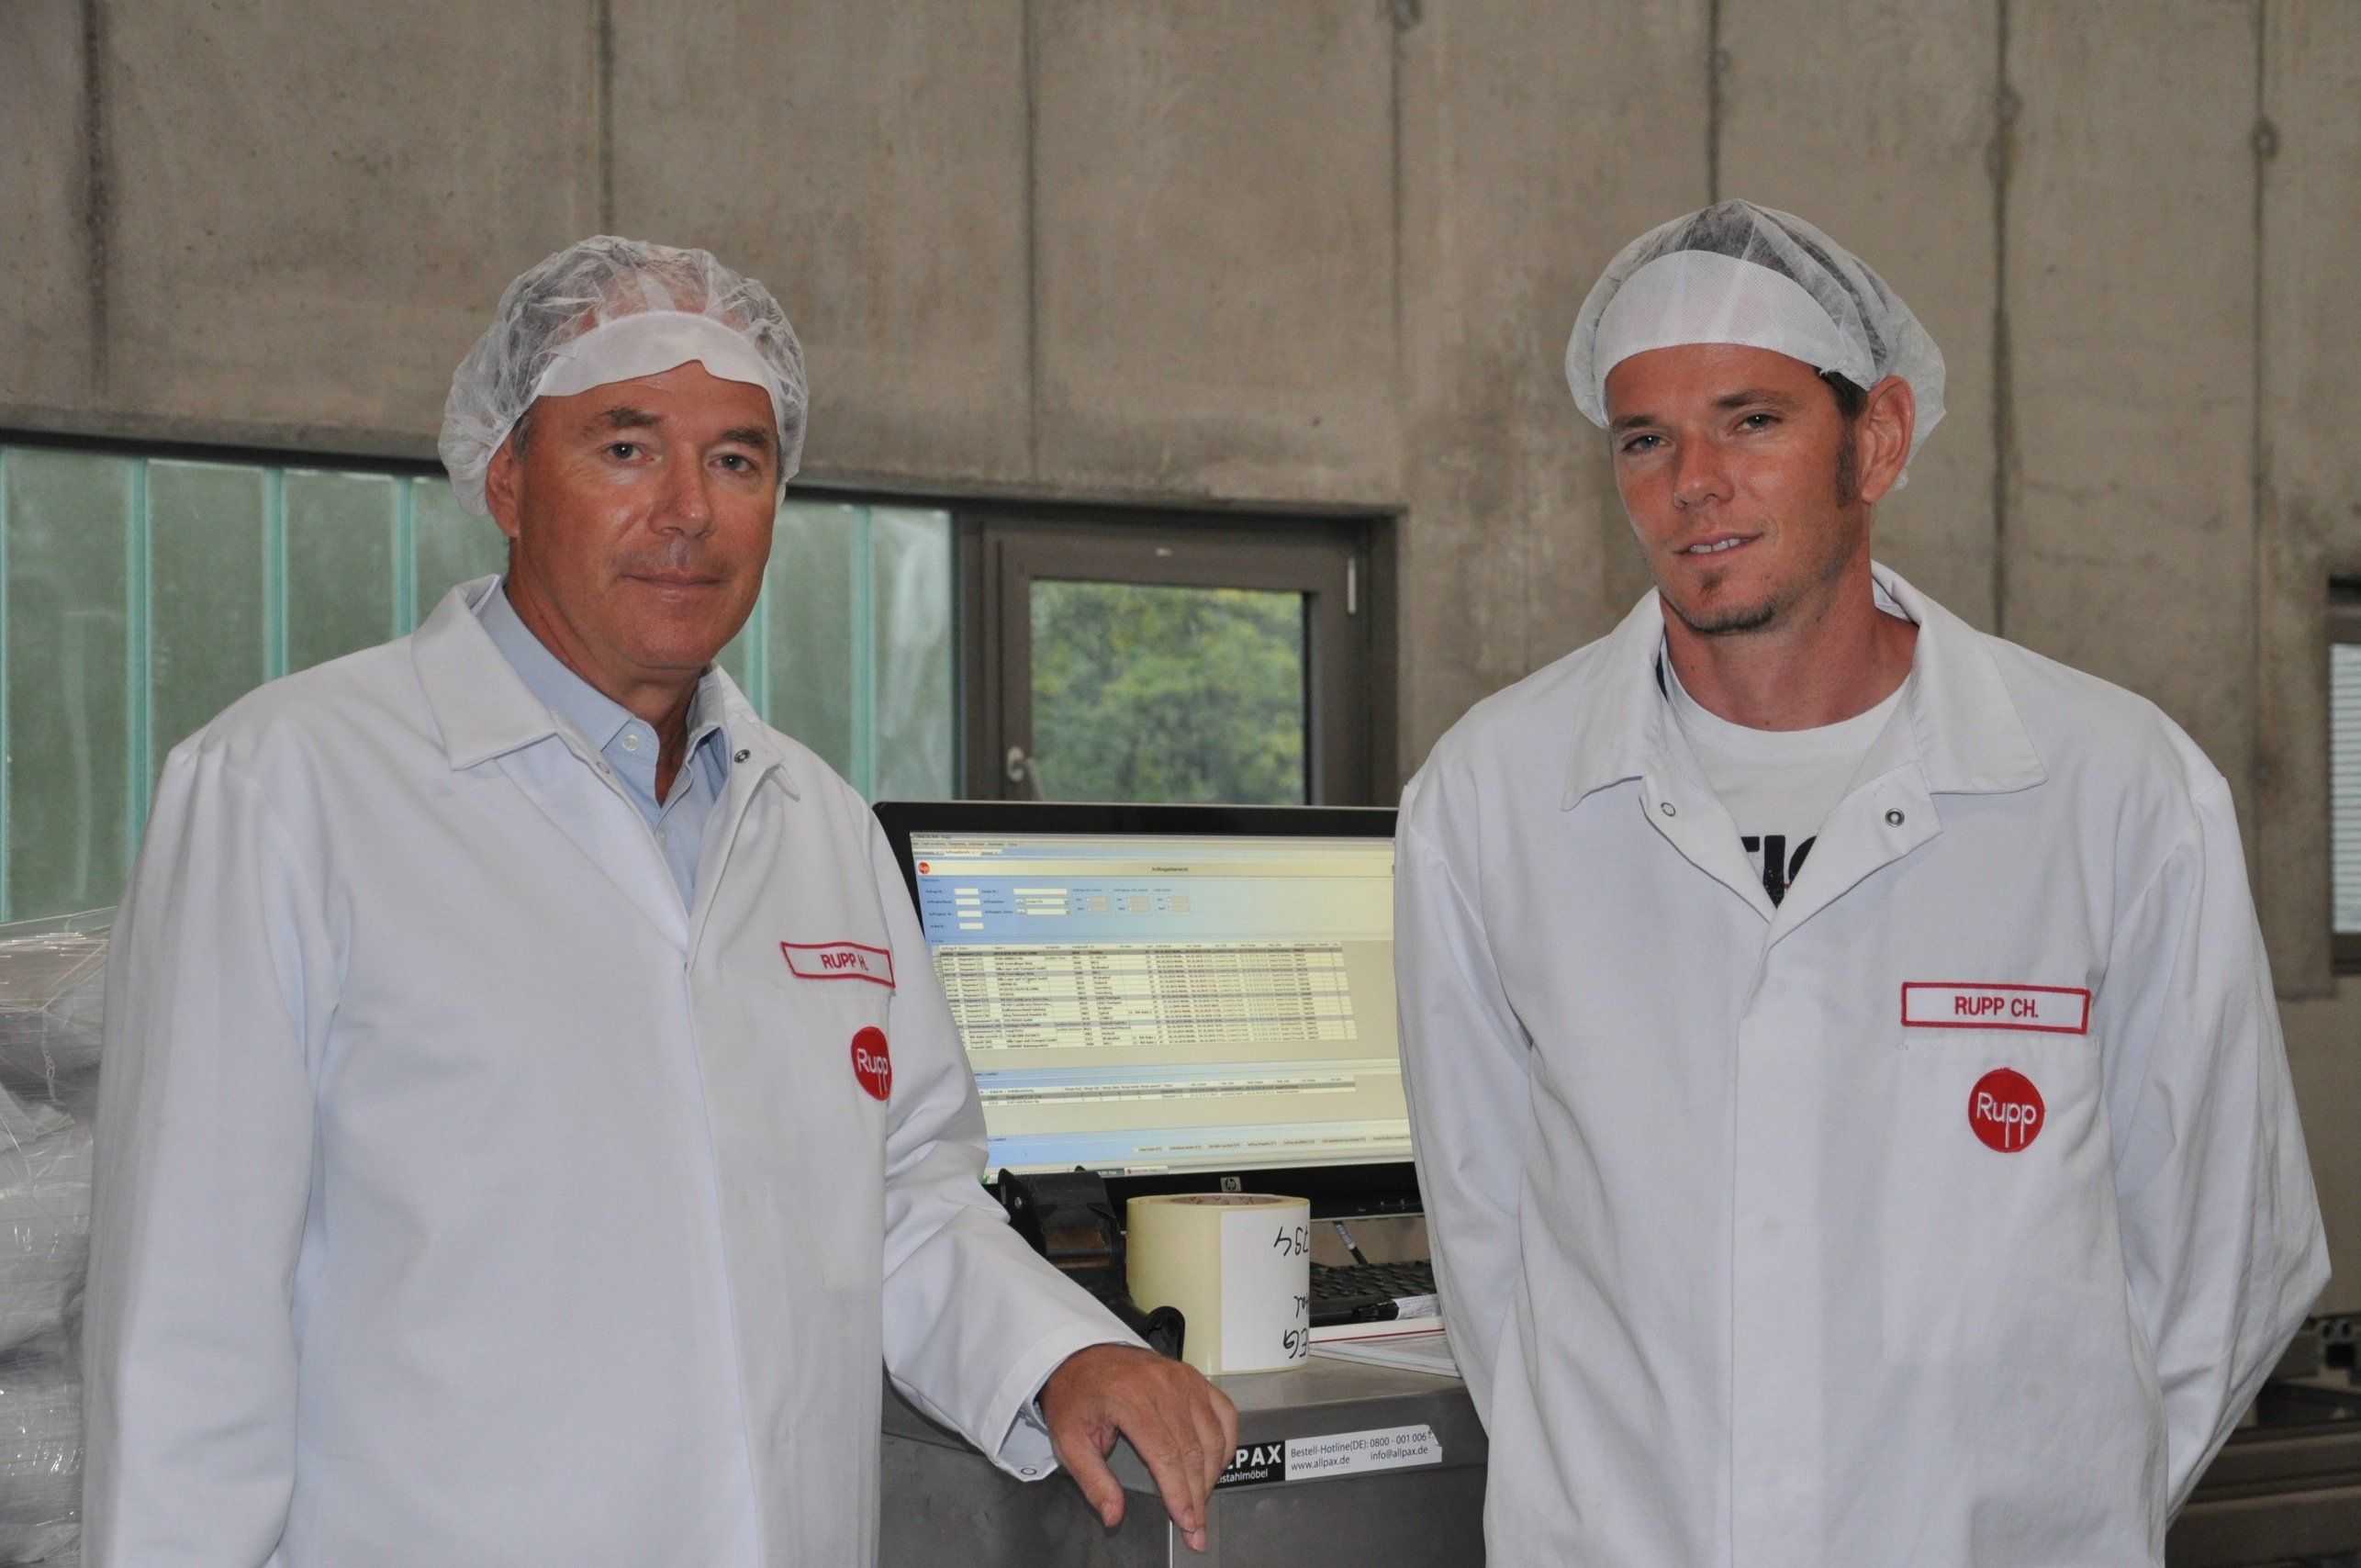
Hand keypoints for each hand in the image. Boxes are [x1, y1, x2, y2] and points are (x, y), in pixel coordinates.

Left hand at [1039, 1343, 1238, 1552]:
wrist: (1083, 1357)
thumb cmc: (1077, 1397)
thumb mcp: (1069, 1440)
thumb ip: (1093, 1480)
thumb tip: (1113, 1515)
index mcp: (1129, 1398)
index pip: (1165, 1454)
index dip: (1179, 1492)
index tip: (1186, 1521)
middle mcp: (1161, 1385)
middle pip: (1192, 1449)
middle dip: (1198, 1494)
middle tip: (1196, 1526)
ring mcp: (1182, 1379)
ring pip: (1212, 1435)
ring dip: (1211, 1474)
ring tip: (1200, 1501)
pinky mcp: (1194, 1378)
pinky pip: (1224, 1413)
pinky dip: (1227, 1442)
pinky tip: (1216, 1465)